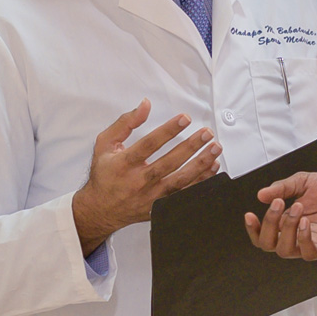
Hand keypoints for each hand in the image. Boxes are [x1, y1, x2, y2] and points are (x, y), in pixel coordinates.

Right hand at [73, 99, 221, 254]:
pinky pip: (185, 195)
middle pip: (169, 163)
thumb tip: (144, 105)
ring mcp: (150, 197)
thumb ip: (125, 123)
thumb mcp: (105, 144)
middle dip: (190, 147)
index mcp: (124, 164)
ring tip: (215, 148)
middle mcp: (138, 182)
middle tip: (206, 133)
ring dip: (201, 164)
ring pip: (181, 181)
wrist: (101, 210)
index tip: (185, 119)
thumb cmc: (104, 175)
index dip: (168, 130)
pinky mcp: (160, 207)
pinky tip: (212, 168)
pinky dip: (201, 182)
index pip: (149, 145)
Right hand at [245, 172, 316, 260]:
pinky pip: (309, 252)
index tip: (249, 214)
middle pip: (270, 245)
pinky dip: (303, 237)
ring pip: (286, 250)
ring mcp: (312, 244)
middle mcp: (297, 236)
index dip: (254, 229)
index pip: (263, 236)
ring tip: (297, 207)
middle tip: (277, 203)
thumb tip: (261, 195)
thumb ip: (282, 187)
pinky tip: (305, 221)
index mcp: (288, 223)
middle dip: (269, 224)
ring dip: (287, 228)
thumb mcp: (304, 181)